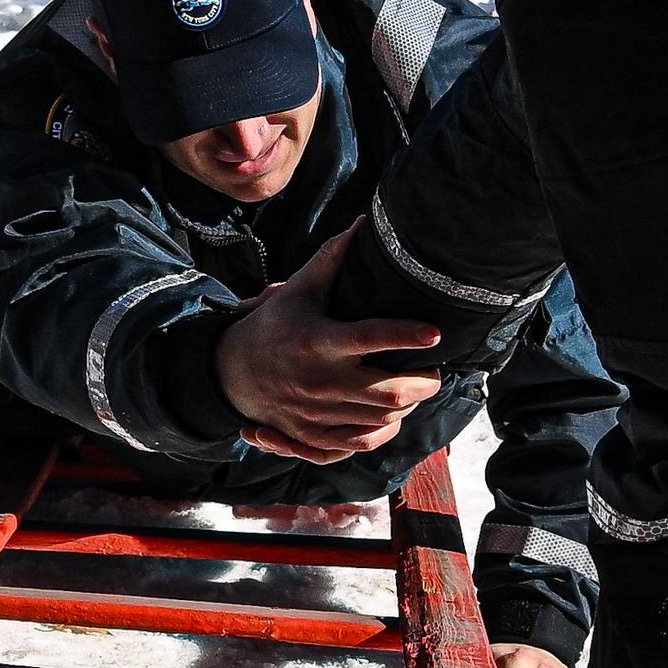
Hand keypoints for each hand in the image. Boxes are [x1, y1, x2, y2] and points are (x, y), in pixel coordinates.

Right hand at [213, 219, 441, 461]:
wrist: (231, 373)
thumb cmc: (274, 325)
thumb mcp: (299, 290)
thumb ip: (333, 258)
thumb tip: (365, 224)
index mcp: (319, 341)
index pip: (370, 338)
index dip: (406, 335)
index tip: (435, 332)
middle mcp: (321, 381)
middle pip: (389, 393)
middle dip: (424, 383)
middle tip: (436, 370)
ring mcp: (317, 413)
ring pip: (381, 420)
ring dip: (408, 405)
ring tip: (418, 388)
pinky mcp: (313, 435)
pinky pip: (360, 443)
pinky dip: (384, 432)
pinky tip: (394, 416)